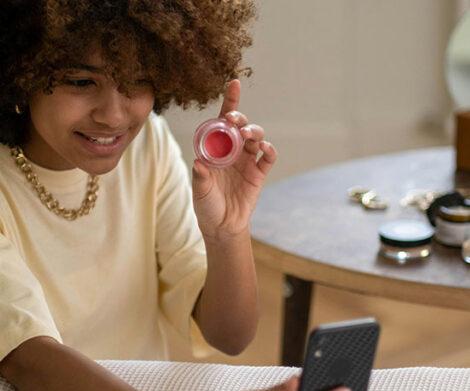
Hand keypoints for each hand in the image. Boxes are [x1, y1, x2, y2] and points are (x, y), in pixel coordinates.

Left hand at [191, 79, 276, 240]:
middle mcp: (233, 151)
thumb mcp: (200, 192)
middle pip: (241, 126)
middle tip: (234, 120)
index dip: (230, 101)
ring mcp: (247, 162)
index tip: (234, 83)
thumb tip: (200, 164)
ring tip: (248, 134)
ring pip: (256, 137)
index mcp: (216, 149)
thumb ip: (201, 178)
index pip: (222, 120)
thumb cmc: (207, 206)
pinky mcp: (259, 174)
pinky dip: (269, 150)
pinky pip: (268, 158)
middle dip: (240, 118)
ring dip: (254, 131)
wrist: (222, 227)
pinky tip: (264, 148)